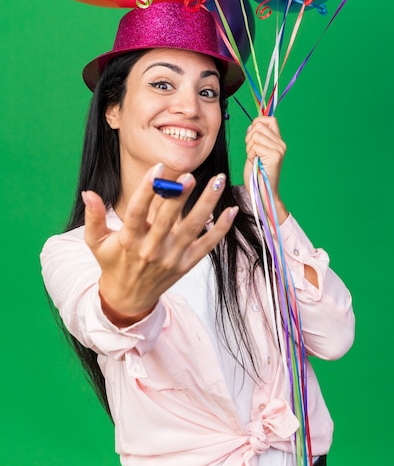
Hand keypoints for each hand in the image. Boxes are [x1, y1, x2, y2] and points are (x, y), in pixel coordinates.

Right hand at [82, 163, 237, 325]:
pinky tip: (232, 210)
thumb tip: (88, 193)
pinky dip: (221, 228)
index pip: (137, 211)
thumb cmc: (113, 262)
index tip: (157, 168)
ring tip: (218, 180)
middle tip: (190, 175)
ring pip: (193, 227)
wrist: (128, 297)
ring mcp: (172, 257)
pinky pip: (208, 245)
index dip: (147, 189)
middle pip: (168, 219)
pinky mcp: (187, 264)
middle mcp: (152, 249)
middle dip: (179, 196)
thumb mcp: (96, 242)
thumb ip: (94, 217)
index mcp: (129, 240)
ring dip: (207, 203)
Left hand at [243, 116, 287, 222]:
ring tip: (254, 158)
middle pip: (258, 125)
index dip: (257, 123)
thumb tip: (253, 125)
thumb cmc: (257, 174)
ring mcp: (279, 150)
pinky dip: (250, 154)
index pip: (269, 119)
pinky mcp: (274, 156)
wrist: (262, 192)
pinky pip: (254, 146)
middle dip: (249, 137)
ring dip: (249, 147)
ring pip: (255, 135)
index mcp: (278, 141)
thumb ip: (257, 137)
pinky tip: (255, 162)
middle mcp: (281, 144)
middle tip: (252, 152)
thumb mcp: (256, 151)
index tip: (252, 138)